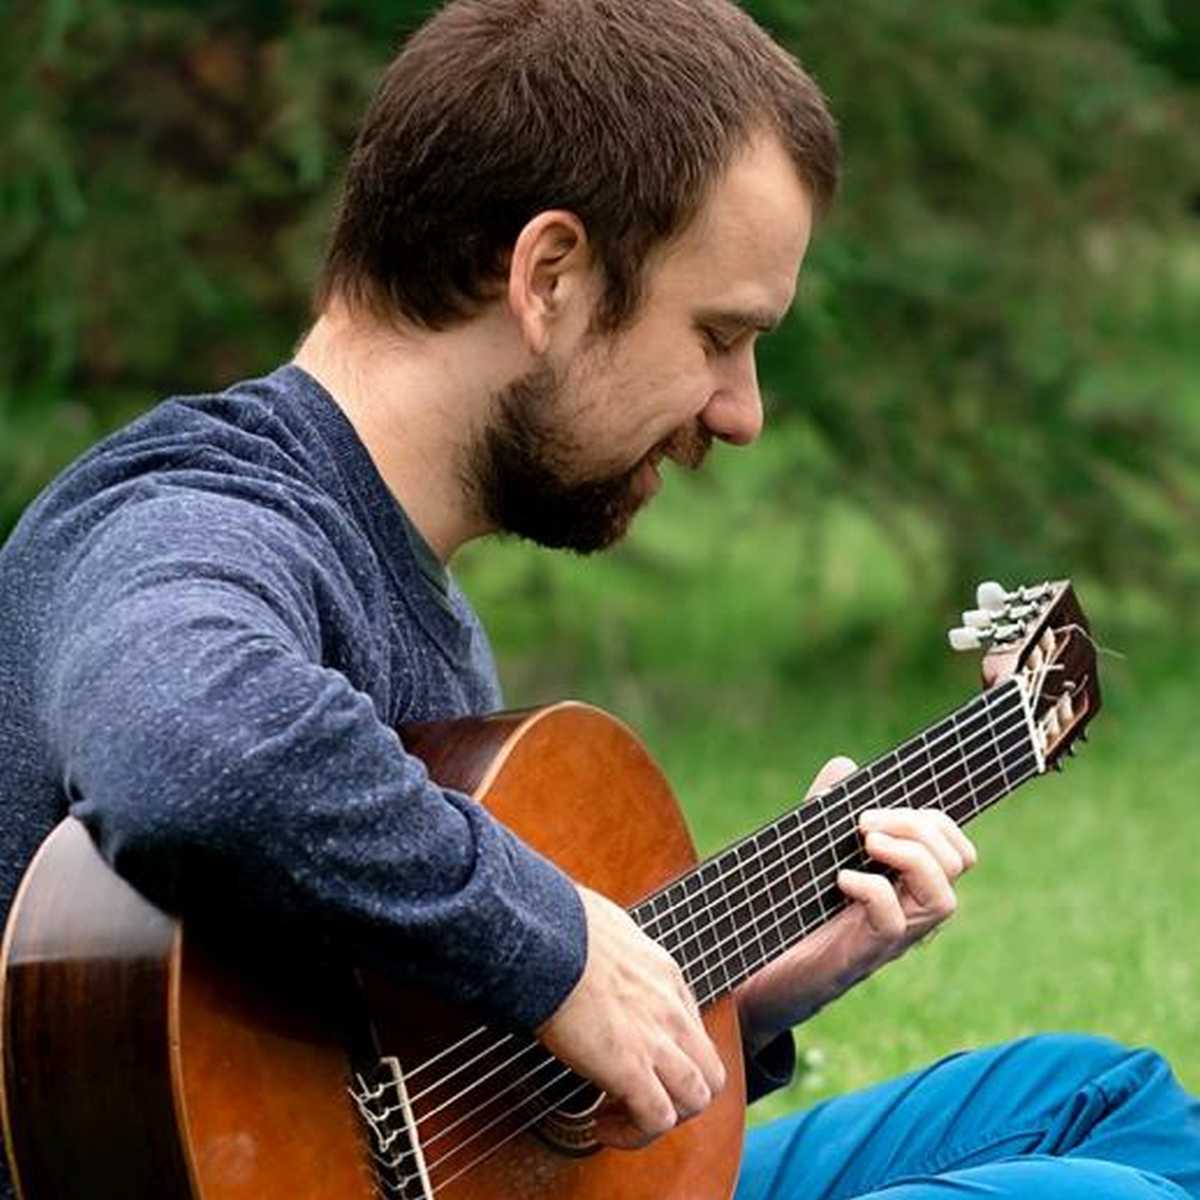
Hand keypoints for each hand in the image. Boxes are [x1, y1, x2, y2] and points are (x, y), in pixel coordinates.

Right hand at [536, 884, 726, 1148]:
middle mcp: (671, 1009)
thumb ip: (608, 942)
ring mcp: (657, 1040)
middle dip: (679, 1094)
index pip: (691, 1026)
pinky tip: (601, 1126)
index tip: (636, 1059)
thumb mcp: (604, 926)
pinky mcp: (632, 1069)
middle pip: (710, 1071)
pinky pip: (656, 1121)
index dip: (668, 1053)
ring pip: (695, 1100)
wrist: (546, 938)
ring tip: (619, 1116)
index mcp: (664, 973)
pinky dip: (634, 1134)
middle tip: (637, 1096)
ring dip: (662, 1118)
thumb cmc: (559, 926)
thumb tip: (581, 938)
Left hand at [736, 757, 976, 1053]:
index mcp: (905, 883)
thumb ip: (826, 807)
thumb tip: (845, 766)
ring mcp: (890, 937)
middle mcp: (909, 911)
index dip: (935, 820)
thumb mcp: (809, 847)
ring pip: (944, 899)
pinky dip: (872, 889)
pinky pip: (893, 924)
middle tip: (866, 822)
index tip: (882, 806)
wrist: (753, 970)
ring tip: (866, 840)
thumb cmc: (787, 908)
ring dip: (910, 857)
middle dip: (919, 828)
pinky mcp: (860, 956)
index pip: (957, 849)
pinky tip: (840, 879)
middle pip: (958, 863)